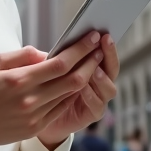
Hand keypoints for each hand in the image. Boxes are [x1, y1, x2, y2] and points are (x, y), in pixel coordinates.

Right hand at [0, 33, 104, 150]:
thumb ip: (25, 55)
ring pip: (70, 95)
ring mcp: (35, 116)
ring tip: (93, 64)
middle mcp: (30, 100)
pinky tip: (77, 83)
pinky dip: (72, 94)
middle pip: (73, 80)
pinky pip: (61, 108)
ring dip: (86, 78)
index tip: (91, 38)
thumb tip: (50, 53)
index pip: (60, 63)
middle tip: (99, 49)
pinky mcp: (36, 127)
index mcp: (20, 80)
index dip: (80, 50)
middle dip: (91, 62)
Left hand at [36, 33, 120, 147]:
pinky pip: (98, 106)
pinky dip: (92, 96)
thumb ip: (61, 58)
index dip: (106, 45)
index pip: (104, 55)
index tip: (102, 34)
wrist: (38, 116)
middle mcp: (98, 84)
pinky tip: (83, 88)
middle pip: (112, 69)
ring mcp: (97, 100)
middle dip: (109, 55)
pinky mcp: (91, 114)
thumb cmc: (45, 89)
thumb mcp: (51, 69)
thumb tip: (65, 42)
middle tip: (104, 43)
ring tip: (94, 69)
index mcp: (91, 69)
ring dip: (102, 77)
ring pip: (109, 89)